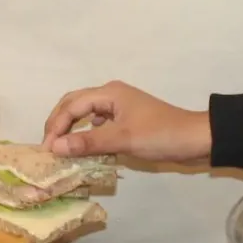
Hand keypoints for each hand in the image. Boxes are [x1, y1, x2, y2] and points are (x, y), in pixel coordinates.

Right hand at [42, 81, 212, 162]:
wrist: (196, 139)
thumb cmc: (161, 135)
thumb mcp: (122, 139)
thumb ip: (88, 142)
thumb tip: (55, 147)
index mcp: (109, 93)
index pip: (71, 105)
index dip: (55, 126)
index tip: (46, 149)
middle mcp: (111, 95)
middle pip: (74, 104)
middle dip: (58, 123)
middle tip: (48, 146)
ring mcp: (119, 107)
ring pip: (85, 114)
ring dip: (71, 129)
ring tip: (61, 148)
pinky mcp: (127, 120)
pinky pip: (98, 124)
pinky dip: (86, 134)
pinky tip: (85, 148)